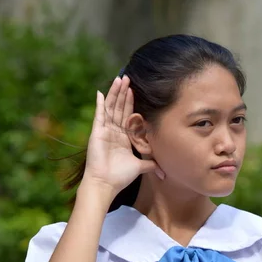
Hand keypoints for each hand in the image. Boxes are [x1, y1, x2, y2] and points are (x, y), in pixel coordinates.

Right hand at [82, 76, 163, 198]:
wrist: (106, 183)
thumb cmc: (120, 176)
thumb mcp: (139, 167)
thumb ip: (150, 164)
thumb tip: (164, 171)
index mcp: (123, 138)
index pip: (127, 115)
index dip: (131, 103)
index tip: (135, 90)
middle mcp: (113, 132)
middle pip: (119, 108)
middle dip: (124, 93)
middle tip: (128, 78)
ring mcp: (104, 131)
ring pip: (111, 108)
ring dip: (115, 93)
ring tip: (120, 79)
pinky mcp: (97, 132)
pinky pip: (99, 115)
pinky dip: (99, 104)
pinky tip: (100, 93)